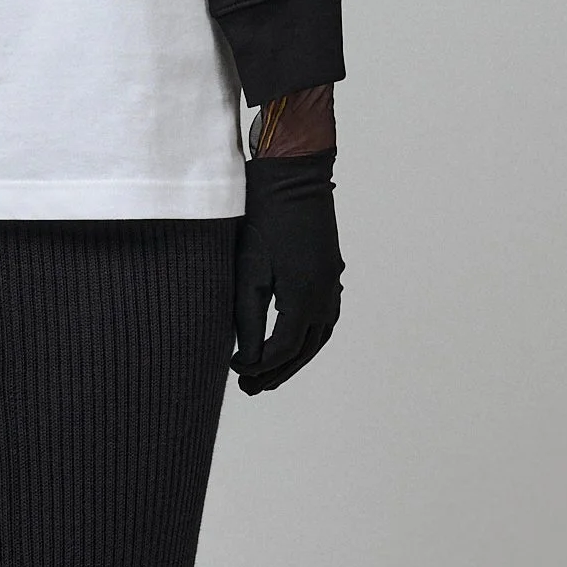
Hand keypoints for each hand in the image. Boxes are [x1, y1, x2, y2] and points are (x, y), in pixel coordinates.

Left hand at [232, 152, 342, 393]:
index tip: (234, 372)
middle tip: (252, 389)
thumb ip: (247, 320)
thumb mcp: (249, 272)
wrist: (292, 176)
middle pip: (304, 350)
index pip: (284, 350)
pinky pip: (324, 317)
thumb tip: (246, 359)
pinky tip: (294, 340)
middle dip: (278, 372)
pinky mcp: (329, 270)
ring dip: (296, 358)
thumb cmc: (263, 218)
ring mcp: (332, 283)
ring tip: (271, 372)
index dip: (259, 367)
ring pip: (319, 336)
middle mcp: (325, 295)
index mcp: (305, 298)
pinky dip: (309, 337)